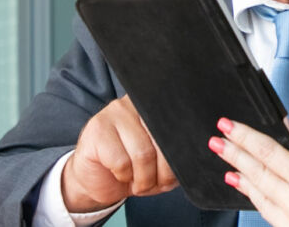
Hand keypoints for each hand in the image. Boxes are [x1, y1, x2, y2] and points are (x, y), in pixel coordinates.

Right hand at [62, 96, 177, 211]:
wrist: (96, 179)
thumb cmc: (133, 168)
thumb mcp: (161, 162)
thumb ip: (177, 155)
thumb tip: (191, 160)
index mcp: (157, 108)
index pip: (179, 128)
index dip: (180, 157)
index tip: (174, 174)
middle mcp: (136, 104)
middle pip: (163, 141)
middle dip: (164, 172)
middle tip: (156, 184)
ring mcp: (114, 113)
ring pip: (143, 154)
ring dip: (143, 179)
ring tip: (138, 182)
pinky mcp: (98, 129)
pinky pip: (121, 162)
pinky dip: (124, 176)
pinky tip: (119, 173)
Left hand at [211, 102, 288, 226]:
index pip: (268, 151)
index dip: (245, 137)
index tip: (228, 126)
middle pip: (256, 171)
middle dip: (233, 153)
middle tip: (216, 140)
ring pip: (256, 191)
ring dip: (239, 174)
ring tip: (225, 160)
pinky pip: (263, 209)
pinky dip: (251, 194)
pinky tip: (243, 184)